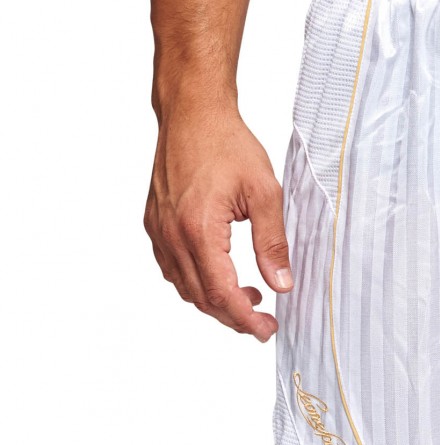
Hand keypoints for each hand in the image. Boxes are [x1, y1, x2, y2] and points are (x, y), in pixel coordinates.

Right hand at [145, 107, 290, 340]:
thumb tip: (281, 283)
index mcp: (199, 230)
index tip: (266, 330)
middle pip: (201, 298)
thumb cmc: (227, 145)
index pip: (221, 293)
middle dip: (233, 317)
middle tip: (263, 322)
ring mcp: (158, 230)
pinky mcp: (154, 223)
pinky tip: (219, 274)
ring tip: (249, 297)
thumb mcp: (264, 192)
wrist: (192, 114)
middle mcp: (172, 235)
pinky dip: (195, 282)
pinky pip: (172, 268)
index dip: (245, 319)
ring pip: (184, 287)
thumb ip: (272, 242)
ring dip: (214, 301)